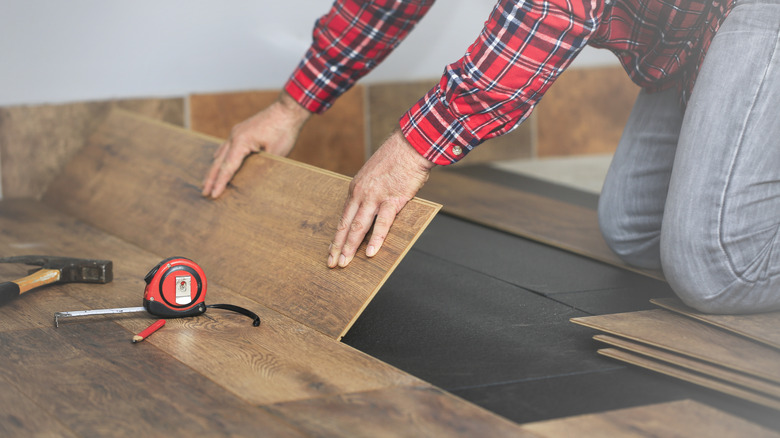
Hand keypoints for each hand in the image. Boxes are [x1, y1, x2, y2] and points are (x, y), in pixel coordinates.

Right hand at [202, 91, 310, 197]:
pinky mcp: (242, 131)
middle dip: (211, 178)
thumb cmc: (284, 131)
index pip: (227, 167)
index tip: (213, 195)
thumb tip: (252, 178)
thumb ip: (261, 166)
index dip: (220, 183)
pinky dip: (221, 157)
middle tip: (204, 193)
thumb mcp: (275, 154)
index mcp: (241, 142)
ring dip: (214, 168)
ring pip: (221, 154)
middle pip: (219, 162)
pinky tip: (217, 161)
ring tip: (207, 182)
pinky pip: (227, 146)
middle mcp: (234, 136)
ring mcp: (237, 132)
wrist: (288, 109)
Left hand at [328, 129, 435, 267]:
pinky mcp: (392, 199)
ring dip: (351, 247)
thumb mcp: (374, 175)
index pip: (343, 217)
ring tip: (345, 263)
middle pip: (346, 225)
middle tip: (332, 263)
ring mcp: (375, 197)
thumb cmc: (396, 159)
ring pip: (359, 227)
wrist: (410, 144)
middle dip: (338, 246)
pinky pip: (382, 223)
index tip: (332, 249)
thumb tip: (371, 209)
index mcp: (356, 188)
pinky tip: (371, 253)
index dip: (337, 236)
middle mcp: (361, 194)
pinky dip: (376, 239)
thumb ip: (370, 192)